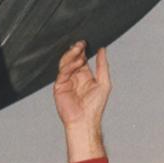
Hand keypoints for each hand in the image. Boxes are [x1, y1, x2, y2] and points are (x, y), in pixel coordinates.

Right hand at [53, 42, 110, 160]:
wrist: (84, 120)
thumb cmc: (95, 106)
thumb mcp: (104, 82)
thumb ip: (102, 65)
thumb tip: (103, 50)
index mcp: (85, 76)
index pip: (82, 59)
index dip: (83, 50)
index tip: (86, 42)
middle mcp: (74, 77)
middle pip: (72, 59)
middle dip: (76, 50)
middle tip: (81, 43)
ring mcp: (66, 81)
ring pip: (66, 63)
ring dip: (72, 55)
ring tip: (78, 50)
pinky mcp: (59, 86)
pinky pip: (62, 72)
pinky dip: (69, 66)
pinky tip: (77, 63)